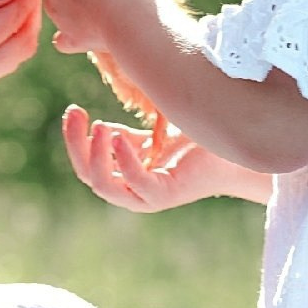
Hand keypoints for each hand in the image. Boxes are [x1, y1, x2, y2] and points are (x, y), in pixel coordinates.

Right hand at [62, 105, 272, 210]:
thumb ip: (125, 138)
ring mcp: (148, 197)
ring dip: (95, 156)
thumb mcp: (152, 138)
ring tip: (97, 127)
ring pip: (105, 185)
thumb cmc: (197, 144)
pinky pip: (137, 183)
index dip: (75, 139)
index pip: (87, 165)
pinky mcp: (166, 195)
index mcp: (127, 178)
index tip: (72, 110)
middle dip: (76, 144)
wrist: (235, 154)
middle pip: (90, 175)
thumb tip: (98, 128)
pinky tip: (117, 137)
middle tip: (74, 113)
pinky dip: (124, 161)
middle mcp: (133, 192)